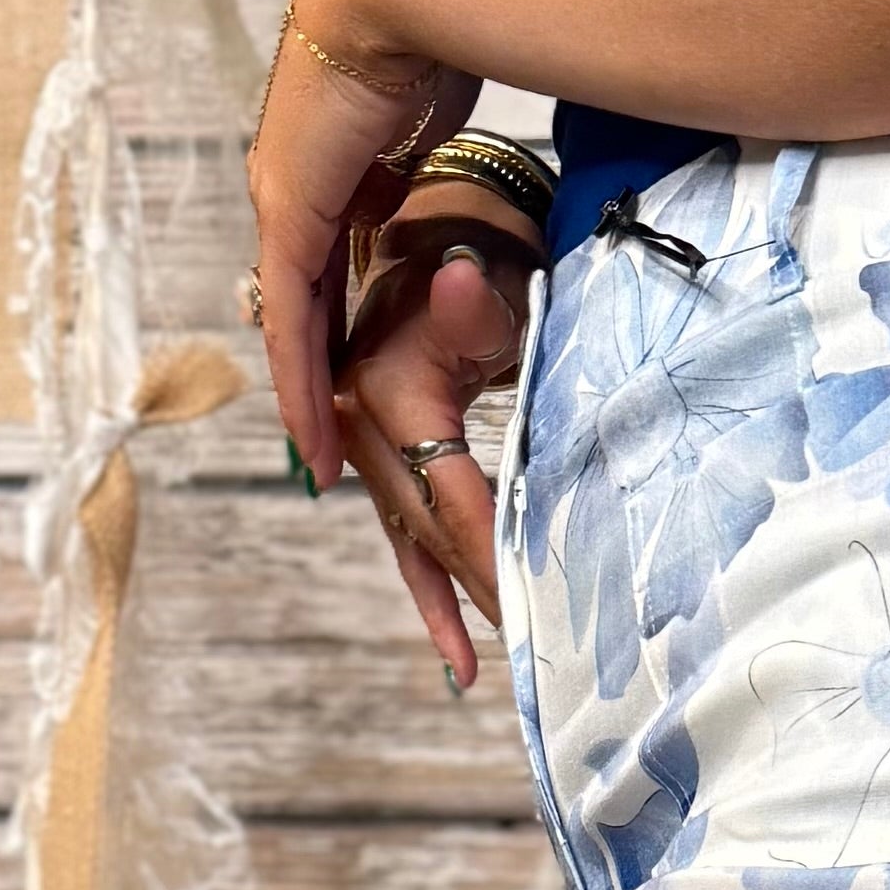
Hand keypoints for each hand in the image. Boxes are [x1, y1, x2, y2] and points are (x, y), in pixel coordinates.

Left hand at [245, 0, 467, 498]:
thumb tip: (508, 174)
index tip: (373, 368)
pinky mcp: (288, 209)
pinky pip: (294, 320)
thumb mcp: (459, 103)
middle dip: (327, 368)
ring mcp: (288, 192)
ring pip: (296, 319)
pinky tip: (317, 440)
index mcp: (344, 147)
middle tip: (345, 435)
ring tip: (328, 461)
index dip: (355, 316)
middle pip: (314, 294)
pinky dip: (302, 384)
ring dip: (309, 392)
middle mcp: (304, 173)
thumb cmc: (455, 12)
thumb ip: (462, 149)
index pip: (344, 250)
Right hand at [335, 206, 535, 686]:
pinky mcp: (377, 454)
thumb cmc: (477, 248)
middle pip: (426, 529)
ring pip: (412, 540)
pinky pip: (403, 535)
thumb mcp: (488, 273)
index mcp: (383, 392)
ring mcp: (362, 443)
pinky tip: (456, 655)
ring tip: (479, 664)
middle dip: (477, 589)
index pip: (446, 494)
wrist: (442, 225)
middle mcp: (358, 424)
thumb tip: (460, 289)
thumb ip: (479, 307)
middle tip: (531, 643)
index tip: (528, 605)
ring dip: (450, 603)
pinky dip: (429, 592)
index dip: (487, 554)